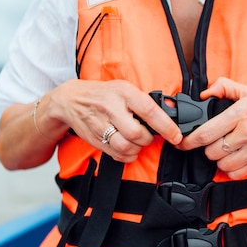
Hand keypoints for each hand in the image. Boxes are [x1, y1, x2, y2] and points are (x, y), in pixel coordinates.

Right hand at [48, 79, 181, 161]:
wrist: (70, 100)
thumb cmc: (104, 95)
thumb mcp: (125, 89)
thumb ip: (146, 102)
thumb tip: (171, 109)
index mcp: (124, 93)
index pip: (149, 111)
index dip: (166, 127)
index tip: (176, 136)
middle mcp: (111, 108)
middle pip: (136, 133)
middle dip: (147, 139)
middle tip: (148, 136)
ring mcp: (100, 124)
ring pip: (125, 146)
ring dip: (137, 149)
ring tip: (137, 142)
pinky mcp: (94, 139)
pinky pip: (116, 155)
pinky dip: (127, 156)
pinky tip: (128, 149)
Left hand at [177, 77, 246, 178]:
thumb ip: (224, 87)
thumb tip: (204, 94)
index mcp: (241, 113)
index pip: (206, 133)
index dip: (189, 141)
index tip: (182, 143)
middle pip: (211, 151)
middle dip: (207, 148)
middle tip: (213, 141)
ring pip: (222, 165)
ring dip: (219, 159)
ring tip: (225, 150)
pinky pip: (235, 174)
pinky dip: (230, 169)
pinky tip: (234, 158)